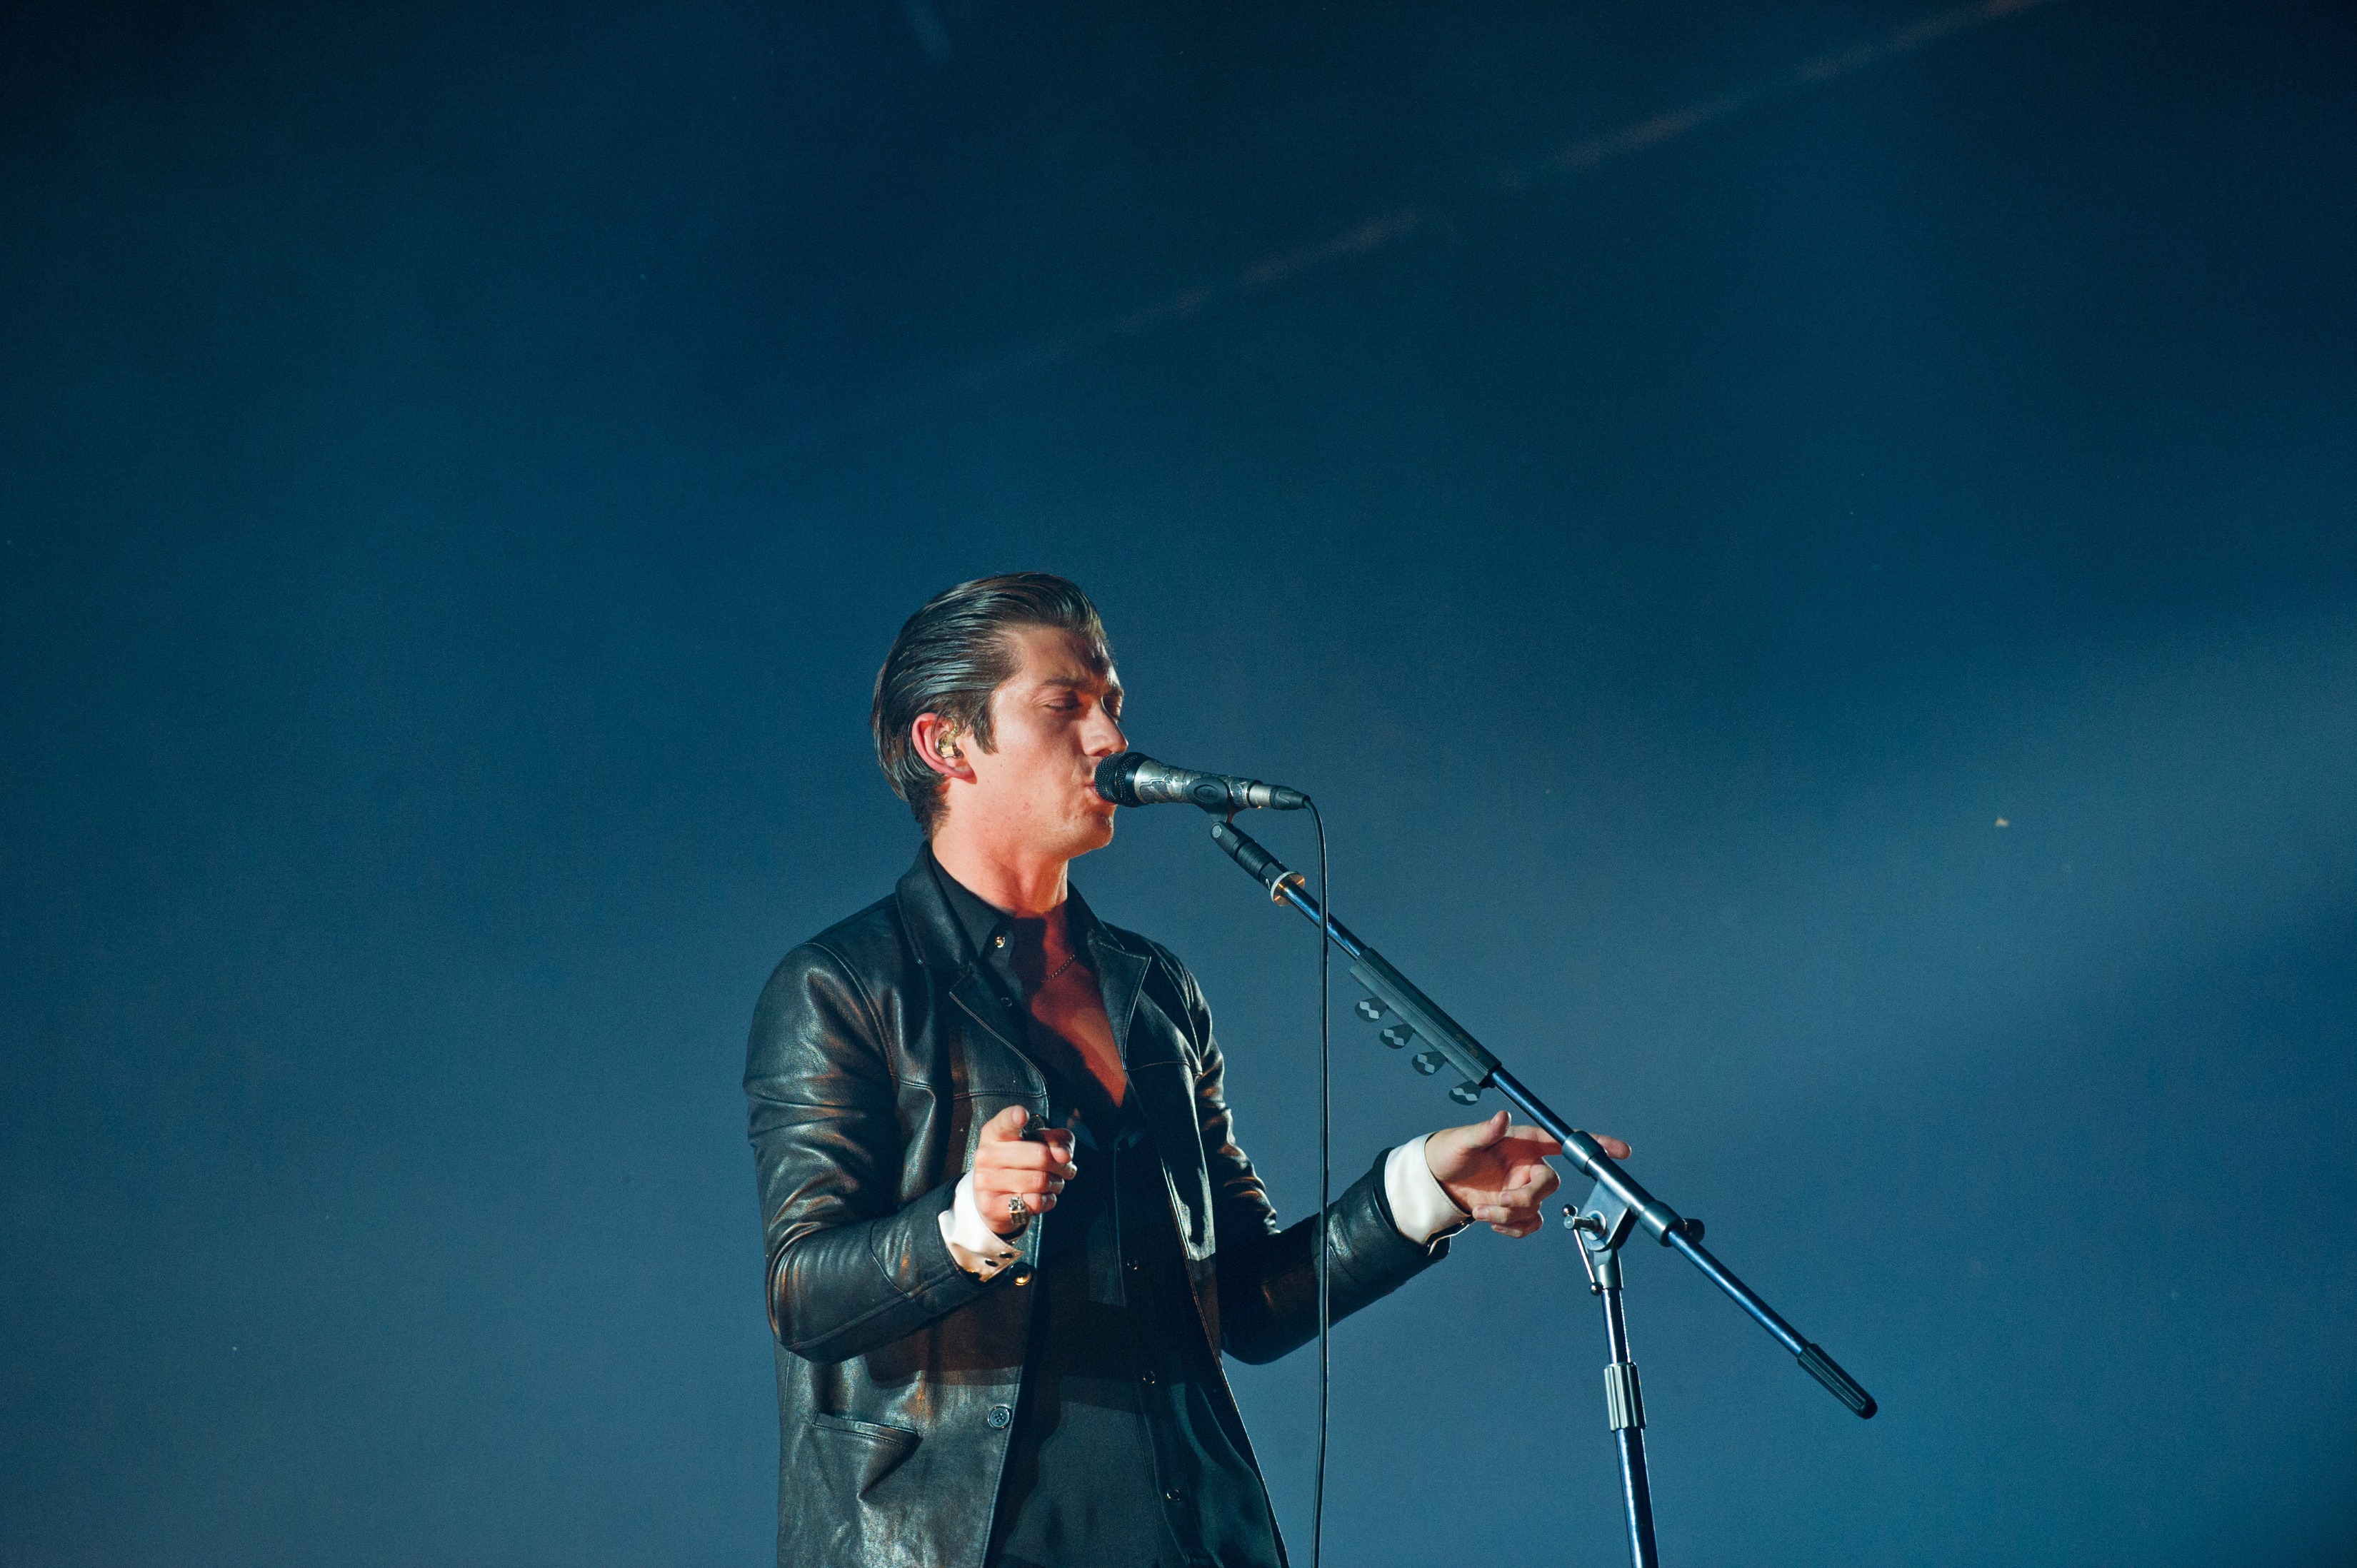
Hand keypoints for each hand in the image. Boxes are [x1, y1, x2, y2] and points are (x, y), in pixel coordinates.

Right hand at [970, 1106, 1077, 1236]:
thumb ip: (1057, 1139)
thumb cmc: (1020, 1164)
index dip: (1015, 1117)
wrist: (994, 1200)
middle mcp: (986, 1154)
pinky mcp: (991, 1206)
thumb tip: (1063, 1154)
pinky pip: (1034, 1203)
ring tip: (1052, 1183)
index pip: (1005, 1122)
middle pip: (1041, 1155)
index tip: (1022, 1115)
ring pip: (1040, 1181)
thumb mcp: (1038, 1143)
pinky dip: (1047, 1201)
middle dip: (1062, 1165)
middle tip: (1066, 1169)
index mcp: (995, 1132)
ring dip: (1056, 1184)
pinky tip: (1042, 1198)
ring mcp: (985, 1181)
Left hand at [1424, 1111, 1630, 1237]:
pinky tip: (1491, 1221)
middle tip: (1498, 1201)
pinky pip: (1530, 1223)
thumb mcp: (1462, 1141)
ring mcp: (1523, 1188)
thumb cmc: (1448, 1151)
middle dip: (1525, 1197)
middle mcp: (1528, 1164)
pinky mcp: (1517, 1208)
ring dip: (1512, 1215)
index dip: (1596, 1144)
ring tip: (1481, 1212)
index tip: (1620, 1151)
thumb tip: (1502, 1117)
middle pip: (1550, 1184)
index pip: (1564, 1140)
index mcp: (1523, 1142)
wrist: (1435, 1181)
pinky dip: (1513, 1227)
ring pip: (1537, 1208)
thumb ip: (1484, 1131)